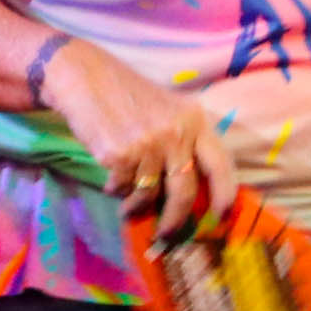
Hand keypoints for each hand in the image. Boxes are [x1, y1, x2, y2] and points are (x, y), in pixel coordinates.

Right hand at [42, 46, 236, 237]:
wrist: (85, 77)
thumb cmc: (128, 95)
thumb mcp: (169, 109)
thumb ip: (186, 141)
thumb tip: (195, 190)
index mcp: (195, 120)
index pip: (221, 165)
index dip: (225, 194)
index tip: (221, 216)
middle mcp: (176, 134)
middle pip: (184, 191)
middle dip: (175, 219)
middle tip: (166, 233)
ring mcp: (148, 145)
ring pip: (149, 193)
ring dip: (136, 205)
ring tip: (127, 206)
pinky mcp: (119, 155)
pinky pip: (122, 187)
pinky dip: (116, 190)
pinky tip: (111, 181)